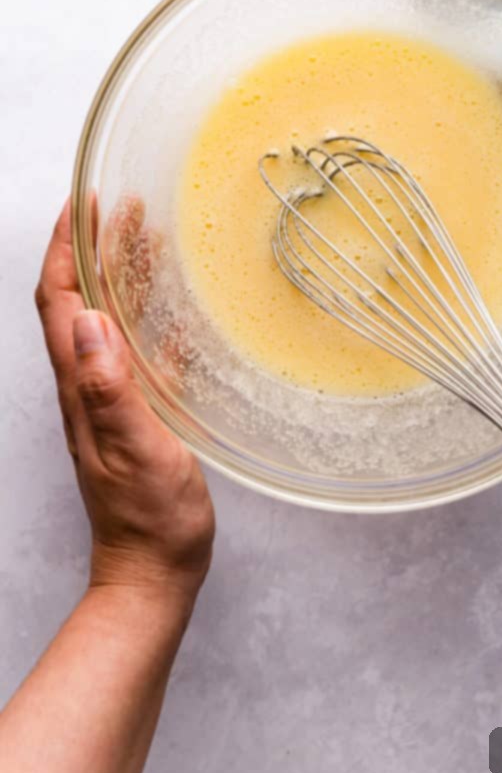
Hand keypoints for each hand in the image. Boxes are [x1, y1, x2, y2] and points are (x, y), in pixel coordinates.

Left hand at [35, 199, 214, 611]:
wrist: (153, 568)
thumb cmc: (147, 517)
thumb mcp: (133, 450)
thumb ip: (109, 388)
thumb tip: (88, 323)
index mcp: (81, 387)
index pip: (58, 302)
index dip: (66, 249)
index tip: (82, 204)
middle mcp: (88, 384)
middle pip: (78, 300)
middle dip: (92, 247)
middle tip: (120, 205)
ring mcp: (112, 397)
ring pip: (107, 319)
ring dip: (118, 273)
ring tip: (145, 234)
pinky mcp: (138, 410)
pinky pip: (136, 348)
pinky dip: (147, 314)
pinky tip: (171, 304)